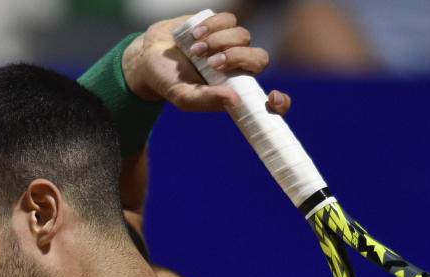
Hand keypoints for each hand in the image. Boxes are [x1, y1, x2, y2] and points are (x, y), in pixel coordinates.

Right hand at [122, 12, 290, 115]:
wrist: (149, 56)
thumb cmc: (168, 82)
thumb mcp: (184, 97)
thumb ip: (207, 100)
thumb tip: (235, 99)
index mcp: (236, 90)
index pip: (270, 100)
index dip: (280, 103)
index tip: (274, 98)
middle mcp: (238, 68)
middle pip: (260, 58)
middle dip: (237, 58)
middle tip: (212, 64)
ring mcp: (231, 44)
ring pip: (244, 36)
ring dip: (219, 42)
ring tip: (195, 50)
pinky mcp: (220, 24)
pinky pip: (229, 20)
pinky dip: (212, 26)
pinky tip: (194, 35)